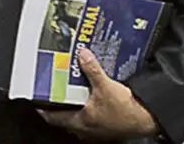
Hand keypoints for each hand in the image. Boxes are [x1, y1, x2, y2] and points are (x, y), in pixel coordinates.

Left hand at [39, 48, 157, 140]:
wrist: (148, 120)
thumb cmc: (127, 111)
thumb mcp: (106, 87)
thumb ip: (93, 70)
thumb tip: (82, 55)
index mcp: (79, 121)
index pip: (52, 117)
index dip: (42, 107)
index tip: (35, 98)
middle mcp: (85, 128)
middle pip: (63, 116)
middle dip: (57, 103)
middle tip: (52, 88)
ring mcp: (95, 129)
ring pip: (76, 116)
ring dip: (72, 104)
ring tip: (69, 88)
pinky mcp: (105, 126)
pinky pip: (90, 116)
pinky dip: (86, 106)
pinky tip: (90, 94)